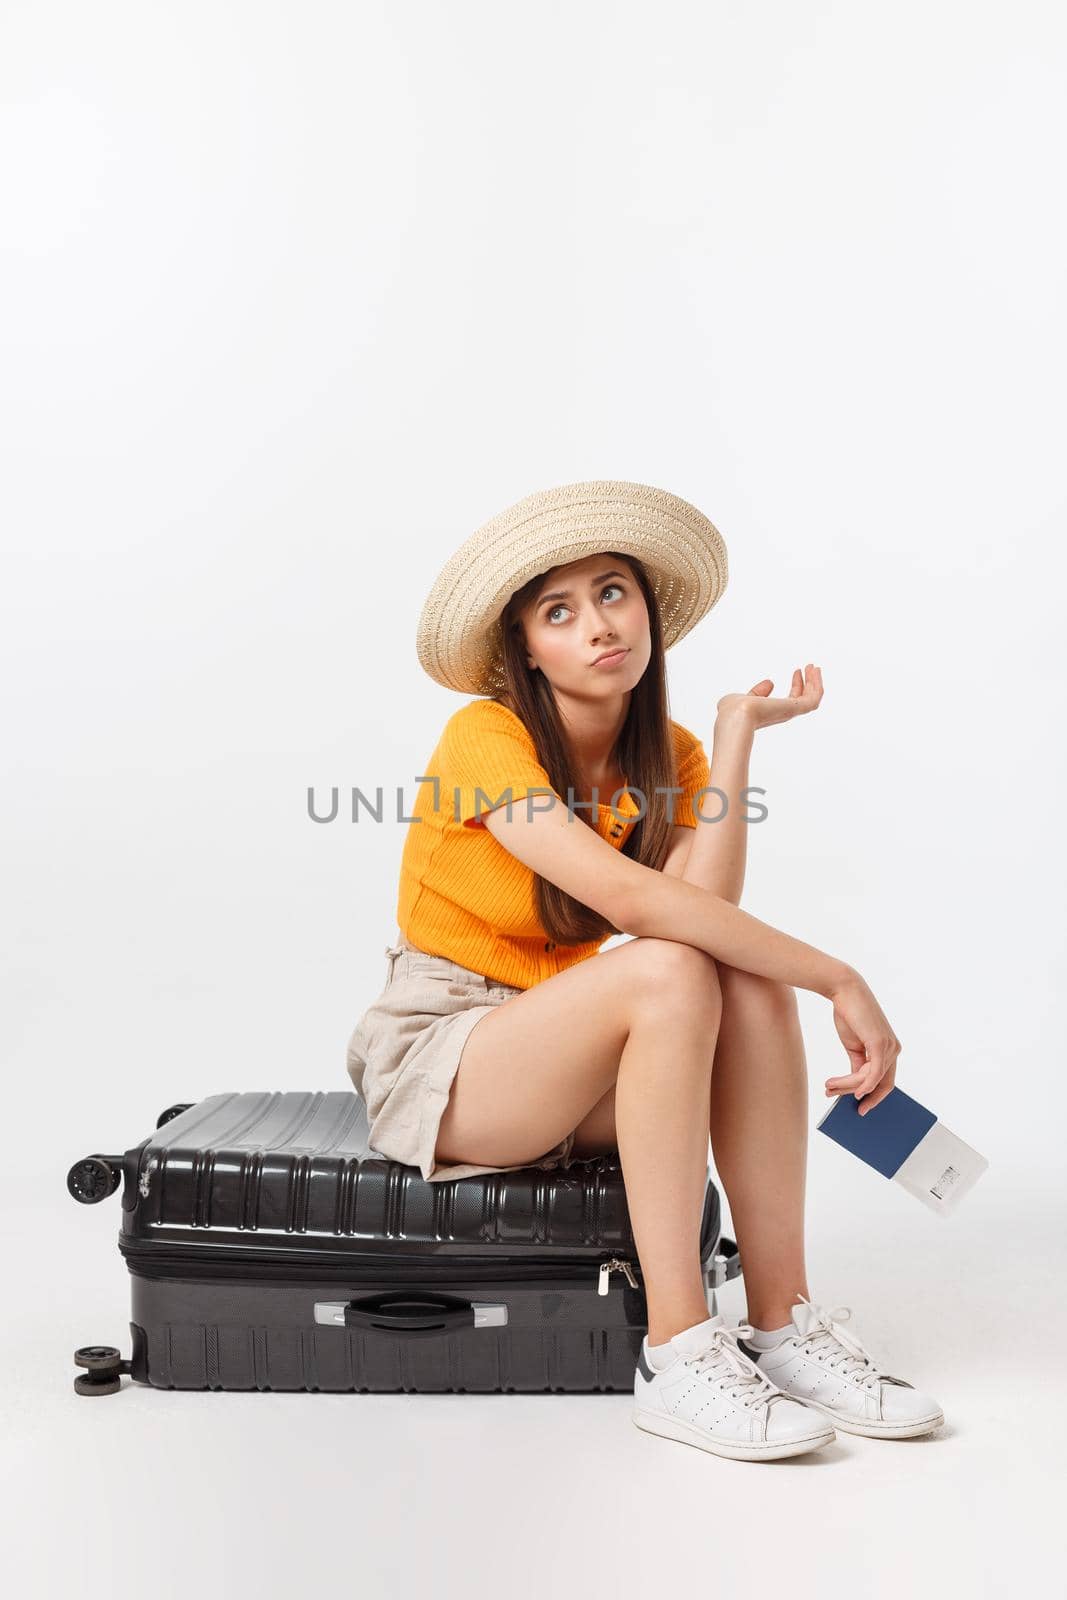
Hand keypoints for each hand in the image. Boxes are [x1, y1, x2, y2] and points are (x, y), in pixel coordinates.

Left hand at [717, 663, 823, 731]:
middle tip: (811, 667)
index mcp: (772, 713)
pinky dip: (816, 684)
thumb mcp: (744, 698)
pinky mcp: (794, 709)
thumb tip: (770, 683)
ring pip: (811, 699)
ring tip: (814, 667)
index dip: (796, 686)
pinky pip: (813, 698)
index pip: (790, 700)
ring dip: (815, 682)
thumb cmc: (732, 712)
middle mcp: (782, 714)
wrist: (734, 716)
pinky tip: (813, 671)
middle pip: (804, 699)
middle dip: (809, 683)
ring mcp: (789, 712)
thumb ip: (756, 693)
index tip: (797, 671)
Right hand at [825, 971, 900, 1115]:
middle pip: (880, 1084)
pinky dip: (862, 1084)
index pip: (885, 1081)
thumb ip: (858, 1064)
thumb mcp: (853, 1045)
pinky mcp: (880, 1044)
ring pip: (871, 1079)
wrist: (844, 991)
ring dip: (848, 1086)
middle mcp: (894, 1050)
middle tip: (842, 1102)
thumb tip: (855, 1086)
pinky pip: (873, 1073)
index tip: (861, 1108)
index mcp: (890, 1050)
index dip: (874, 1097)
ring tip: (828, 1087)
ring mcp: (889, 1047)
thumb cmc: (849, 1015)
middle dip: (860, 1096)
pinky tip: (850, 1091)